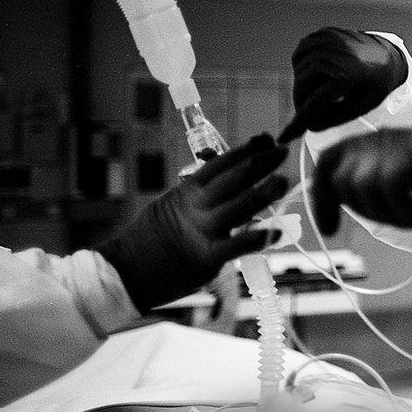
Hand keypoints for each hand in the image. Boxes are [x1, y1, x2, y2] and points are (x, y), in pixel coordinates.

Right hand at [98, 134, 289, 312]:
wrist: (127, 271)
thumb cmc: (154, 237)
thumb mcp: (173, 204)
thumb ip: (200, 191)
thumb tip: (228, 173)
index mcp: (188, 190)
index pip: (221, 163)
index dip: (245, 150)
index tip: (267, 139)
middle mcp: (197, 206)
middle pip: (235, 178)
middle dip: (261, 163)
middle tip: (282, 152)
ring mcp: (203, 231)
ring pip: (240, 205)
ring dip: (265, 192)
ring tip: (283, 181)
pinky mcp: (207, 258)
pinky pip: (238, 245)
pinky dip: (260, 237)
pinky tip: (278, 232)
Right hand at [279, 28, 408, 142]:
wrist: (389, 56)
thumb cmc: (378, 84)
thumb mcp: (363, 106)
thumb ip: (336, 118)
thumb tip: (311, 126)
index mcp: (346, 76)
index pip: (313, 103)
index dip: (298, 123)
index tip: (284, 137)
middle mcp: (334, 56)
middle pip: (301, 85)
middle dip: (302, 102)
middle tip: (311, 112)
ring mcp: (328, 41)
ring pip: (298, 70)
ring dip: (304, 84)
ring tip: (322, 90)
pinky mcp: (324, 34)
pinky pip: (301, 53)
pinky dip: (304, 65)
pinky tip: (318, 72)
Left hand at [311, 129, 411, 234]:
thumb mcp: (397, 190)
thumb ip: (365, 190)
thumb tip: (325, 202)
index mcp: (372, 142)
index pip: (328, 164)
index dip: (320, 198)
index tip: (328, 229)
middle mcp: (381, 137)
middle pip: (342, 180)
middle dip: (363, 211)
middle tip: (395, 217)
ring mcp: (399, 143)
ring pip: (363, 186)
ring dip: (386, 214)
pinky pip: (390, 187)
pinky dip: (402, 212)